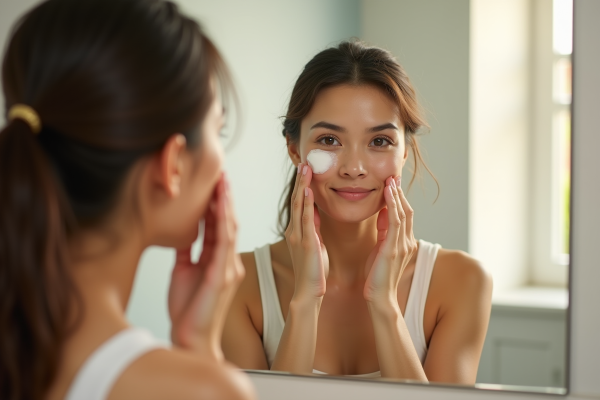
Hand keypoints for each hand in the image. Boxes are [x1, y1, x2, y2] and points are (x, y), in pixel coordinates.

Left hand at [168, 175, 244, 360]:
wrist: (190, 339)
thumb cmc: (188, 311)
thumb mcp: (182, 272)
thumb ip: (186, 251)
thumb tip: (180, 230)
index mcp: (218, 262)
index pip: (219, 226)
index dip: (216, 203)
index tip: (212, 183)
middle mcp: (228, 262)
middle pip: (228, 223)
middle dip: (223, 197)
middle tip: (220, 173)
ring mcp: (228, 268)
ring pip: (229, 228)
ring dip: (225, 204)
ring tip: (222, 182)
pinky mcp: (223, 276)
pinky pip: (225, 243)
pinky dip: (223, 222)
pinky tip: (220, 207)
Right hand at [284, 163, 328, 301]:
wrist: (308, 292)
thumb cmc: (314, 271)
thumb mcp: (314, 244)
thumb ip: (313, 227)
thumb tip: (314, 211)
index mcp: (297, 231)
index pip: (299, 204)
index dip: (301, 186)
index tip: (306, 170)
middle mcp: (294, 231)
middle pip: (296, 200)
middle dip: (300, 181)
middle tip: (304, 162)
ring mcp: (298, 236)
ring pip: (299, 206)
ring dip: (302, 186)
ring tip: (305, 169)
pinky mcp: (306, 243)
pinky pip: (306, 219)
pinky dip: (306, 204)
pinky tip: (308, 191)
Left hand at [364, 176, 416, 304]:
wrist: (380, 298)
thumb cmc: (377, 277)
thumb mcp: (380, 250)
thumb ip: (383, 232)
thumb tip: (383, 213)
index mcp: (404, 243)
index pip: (404, 215)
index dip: (399, 199)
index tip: (392, 184)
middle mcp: (407, 242)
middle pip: (407, 211)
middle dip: (400, 193)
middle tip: (394, 176)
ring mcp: (402, 245)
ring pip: (403, 213)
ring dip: (397, 195)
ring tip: (391, 180)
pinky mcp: (394, 248)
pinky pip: (396, 221)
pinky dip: (393, 205)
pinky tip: (388, 194)